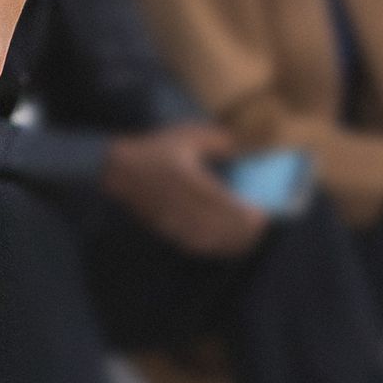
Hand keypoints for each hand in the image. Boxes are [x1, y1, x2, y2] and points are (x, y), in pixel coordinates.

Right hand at [100, 123, 267, 255]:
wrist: (119, 170)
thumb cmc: (156, 149)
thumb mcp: (189, 135)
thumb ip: (220, 142)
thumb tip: (246, 151)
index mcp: (189, 181)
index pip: (225, 207)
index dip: (246, 216)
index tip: (263, 214)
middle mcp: (182, 206)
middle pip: (221, 229)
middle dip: (245, 232)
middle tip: (261, 227)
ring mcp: (174, 222)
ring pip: (211, 241)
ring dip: (233, 242)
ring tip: (250, 237)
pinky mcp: (168, 231)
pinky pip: (197, 246)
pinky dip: (216, 247)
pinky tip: (228, 243)